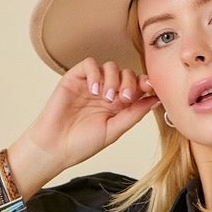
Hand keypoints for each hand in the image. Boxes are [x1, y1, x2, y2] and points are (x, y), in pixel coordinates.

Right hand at [14, 57, 160, 183]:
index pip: (136, 87)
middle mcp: (105, 93)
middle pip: (126, 74)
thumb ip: (134, 114)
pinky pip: (89, 64)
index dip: (145, 84)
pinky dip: (95, 73)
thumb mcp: (114, 130)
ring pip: (110, 66)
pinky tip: (94, 91)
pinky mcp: (74, 78)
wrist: (55, 147)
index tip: (151, 88)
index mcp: (117, 106)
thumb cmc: (82, 144)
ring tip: (106, 98)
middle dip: (129, 83)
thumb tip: (156, 100)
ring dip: (113, 79)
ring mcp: (90, 85)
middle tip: (124, 98)